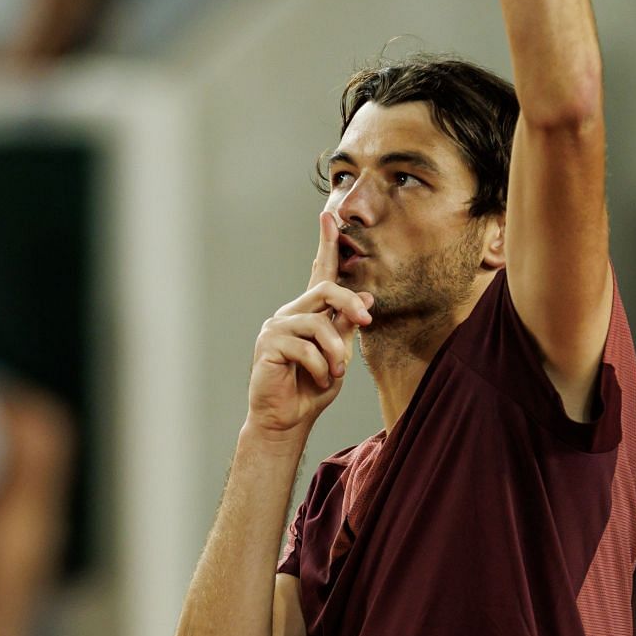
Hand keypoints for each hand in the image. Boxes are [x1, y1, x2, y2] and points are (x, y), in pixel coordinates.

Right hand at [245, 212, 374, 440]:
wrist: (287, 419)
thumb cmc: (312, 388)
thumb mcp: (338, 356)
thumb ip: (346, 328)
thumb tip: (365, 300)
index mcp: (309, 313)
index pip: (319, 273)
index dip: (326, 245)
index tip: (330, 217)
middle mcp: (291, 314)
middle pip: (326, 290)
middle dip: (350, 306)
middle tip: (367, 324)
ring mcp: (277, 327)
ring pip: (318, 324)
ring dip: (335, 353)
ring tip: (335, 374)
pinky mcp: (268, 344)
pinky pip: (305, 348)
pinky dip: (320, 367)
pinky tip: (318, 379)